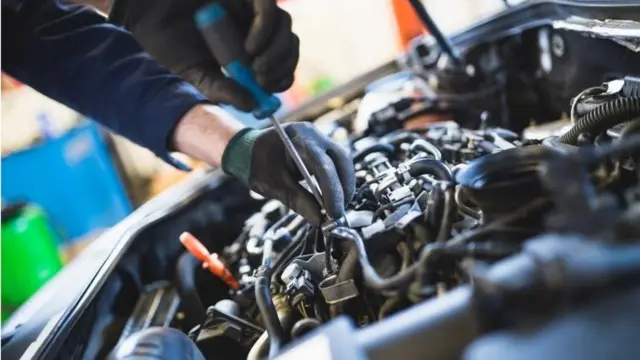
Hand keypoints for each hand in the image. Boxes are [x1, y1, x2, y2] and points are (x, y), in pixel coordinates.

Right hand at [110, 0, 298, 110]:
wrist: (142, 12)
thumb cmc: (168, 40)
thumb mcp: (197, 74)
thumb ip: (223, 89)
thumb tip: (253, 105)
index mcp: (245, 48)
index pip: (280, 62)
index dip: (282, 77)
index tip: (270, 91)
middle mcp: (252, 26)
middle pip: (288, 44)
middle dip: (282, 66)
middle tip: (263, 81)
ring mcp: (249, 7)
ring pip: (284, 27)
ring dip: (277, 52)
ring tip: (256, 68)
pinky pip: (269, 8)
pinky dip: (265, 30)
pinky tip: (250, 47)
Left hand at [221, 122, 355, 225]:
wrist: (250, 151)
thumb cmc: (258, 165)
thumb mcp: (272, 185)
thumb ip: (296, 200)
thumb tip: (319, 220)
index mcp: (298, 137)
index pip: (323, 164)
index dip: (332, 190)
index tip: (333, 213)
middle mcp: (314, 134)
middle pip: (341, 160)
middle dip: (344, 189)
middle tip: (338, 214)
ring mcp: (321, 140)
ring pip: (344, 163)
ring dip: (344, 187)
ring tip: (337, 210)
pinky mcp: (324, 150)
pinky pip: (339, 166)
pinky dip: (339, 183)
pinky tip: (334, 200)